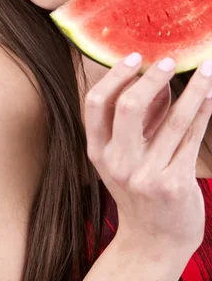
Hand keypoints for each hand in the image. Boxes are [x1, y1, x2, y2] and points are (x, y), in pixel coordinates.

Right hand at [84, 53, 211, 253]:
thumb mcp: (124, 156)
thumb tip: (158, 77)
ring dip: (193, 89)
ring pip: (172, 120)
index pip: (95, 103)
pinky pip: (192, 138)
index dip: (115, 75)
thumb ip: (136, 119)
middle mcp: (117, 162)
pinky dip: (202, 112)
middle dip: (151, 79)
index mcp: (97, 150)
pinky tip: (210, 95)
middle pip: (127, 107)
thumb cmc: (138, 188)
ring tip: (205, 69)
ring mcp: (146, 175)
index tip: (134, 57)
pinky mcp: (174, 184)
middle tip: (169, 61)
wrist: (154, 240)